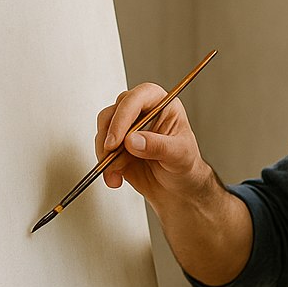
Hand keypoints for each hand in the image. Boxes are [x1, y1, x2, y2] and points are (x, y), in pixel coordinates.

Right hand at [96, 84, 211, 205]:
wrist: (179, 188)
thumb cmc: (185, 165)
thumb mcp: (180, 154)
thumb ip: (158, 146)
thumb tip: (133, 140)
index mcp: (161, 105)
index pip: (137, 98)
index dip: (123, 116)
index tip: (117, 139)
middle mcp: (141, 113)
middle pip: (114, 112)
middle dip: (109, 135)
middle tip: (112, 153)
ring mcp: (127, 129)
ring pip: (104, 131)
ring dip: (105, 153)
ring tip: (116, 171)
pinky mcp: (117, 147)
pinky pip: (102, 150)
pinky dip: (105, 166)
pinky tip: (115, 178)